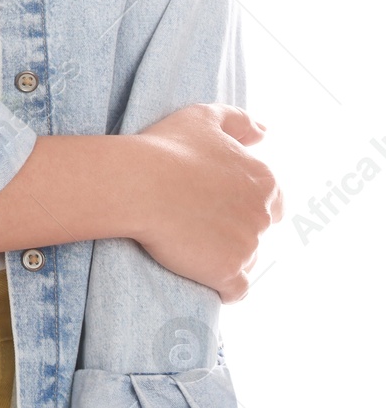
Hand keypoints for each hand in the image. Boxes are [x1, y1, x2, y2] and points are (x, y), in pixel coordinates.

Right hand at [128, 103, 282, 302]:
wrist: (137, 184)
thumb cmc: (166, 147)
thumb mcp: (203, 117)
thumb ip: (240, 121)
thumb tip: (265, 133)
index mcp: (263, 181)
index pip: (272, 202)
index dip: (241, 202)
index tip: (212, 201)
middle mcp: (262, 215)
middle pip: (256, 231)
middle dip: (232, 229)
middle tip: (196, 221)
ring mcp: (248, 247)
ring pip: (245, 259)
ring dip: (223, 255)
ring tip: (189, 243)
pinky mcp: (228, 273)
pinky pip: (236, 290)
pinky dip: (224, 287)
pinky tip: (202, 274)